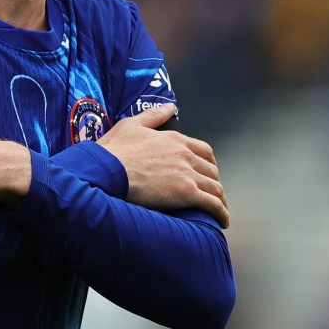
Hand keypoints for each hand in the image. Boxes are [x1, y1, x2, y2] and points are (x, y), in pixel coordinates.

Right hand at [97, 103, 228, 227]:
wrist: (107, 170)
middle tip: (210, 193)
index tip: (207, 172)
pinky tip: (222, 221)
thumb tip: (170, 107)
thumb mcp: (132, 125)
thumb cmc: (114, 150)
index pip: (203, 150)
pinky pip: (212, 204)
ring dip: (220, 200)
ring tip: (219, 210)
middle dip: (214, 182)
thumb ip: (154, 116)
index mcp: (175, 139)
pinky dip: (220, 212)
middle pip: (211, 170)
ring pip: (215, 187)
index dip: (208, 163)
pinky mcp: (185, 193)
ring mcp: (187, 174)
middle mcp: (185, 155)